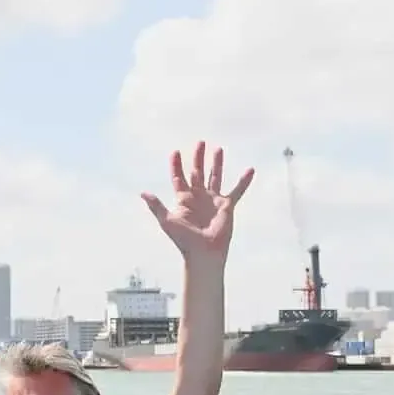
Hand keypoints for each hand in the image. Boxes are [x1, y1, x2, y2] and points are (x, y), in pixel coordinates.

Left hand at [142, 142, 254, 263]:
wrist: (203, 252)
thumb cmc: (184, 239)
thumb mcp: (167, 220)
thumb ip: (156, 205)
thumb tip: (142, 192)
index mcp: (183, 199)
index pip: (179, 178)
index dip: (176, 165)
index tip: (175, 152)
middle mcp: (198, 197)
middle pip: (198, 172)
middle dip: (198, 158)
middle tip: (200, 142)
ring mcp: (213, 200)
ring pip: (215, 177)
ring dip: (217, 163)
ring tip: (218, 148)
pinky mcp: (227, 206)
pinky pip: (237, 191)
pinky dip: (244, 181)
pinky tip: (250, 169)